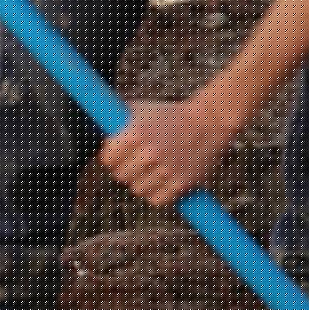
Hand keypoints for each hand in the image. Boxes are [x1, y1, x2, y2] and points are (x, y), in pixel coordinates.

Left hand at [99, 90, 243, 209]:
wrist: (210, 120)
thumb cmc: (172, 114)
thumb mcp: (143, 109)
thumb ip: (118, 120)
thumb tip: (98, 130)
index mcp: (136, 133)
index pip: (107, 159)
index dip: (113, 157)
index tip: (120, 155)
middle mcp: (149, 153)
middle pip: (120, 176)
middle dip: (127, 169)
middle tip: (139, 161)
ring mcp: (165, 170)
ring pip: (137, 190)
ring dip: (143, 181)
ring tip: (155, 168)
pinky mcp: (181, 184)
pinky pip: (156, 200)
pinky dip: (158, 193)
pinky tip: (164, 179)